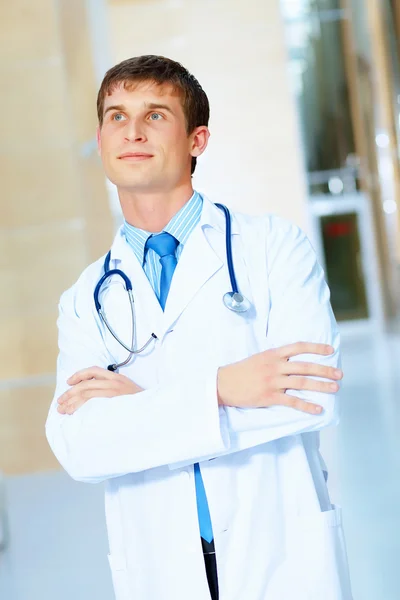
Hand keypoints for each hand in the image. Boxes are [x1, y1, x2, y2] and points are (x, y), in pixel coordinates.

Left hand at [57, 367, 142, 414]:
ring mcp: (114, 392)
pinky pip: (92, 402)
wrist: (153, 411)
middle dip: (70, 393)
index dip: (79, 375)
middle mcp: (115, 382)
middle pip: (86, 384)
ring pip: (86, 393)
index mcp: (117, 378)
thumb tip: (93, 396)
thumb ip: (113, 390)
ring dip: (72, 402)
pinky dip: (81, 407)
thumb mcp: (127, 392)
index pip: (94, 371)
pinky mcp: (113, 402)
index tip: (69, 382)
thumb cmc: (140, 405)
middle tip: (60, 402)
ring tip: (63, 410)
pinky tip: (74, 414)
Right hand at [217, 342, 341, 413]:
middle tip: (339, 374)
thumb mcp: (259, 358)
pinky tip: (318, 409)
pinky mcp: (269, 397)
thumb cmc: (241, 371)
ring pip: (302, 383)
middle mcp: (275, 366)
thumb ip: (277, 358)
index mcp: (273, 354)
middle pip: (305, 366)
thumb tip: (295, 360)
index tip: (330, 351)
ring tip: (334, 389)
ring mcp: (272, 382)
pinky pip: (292, 402)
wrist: (222, 383)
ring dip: (320, 386)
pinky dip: (307, 406)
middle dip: (325, 370)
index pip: (299, 347)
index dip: (316, 348)